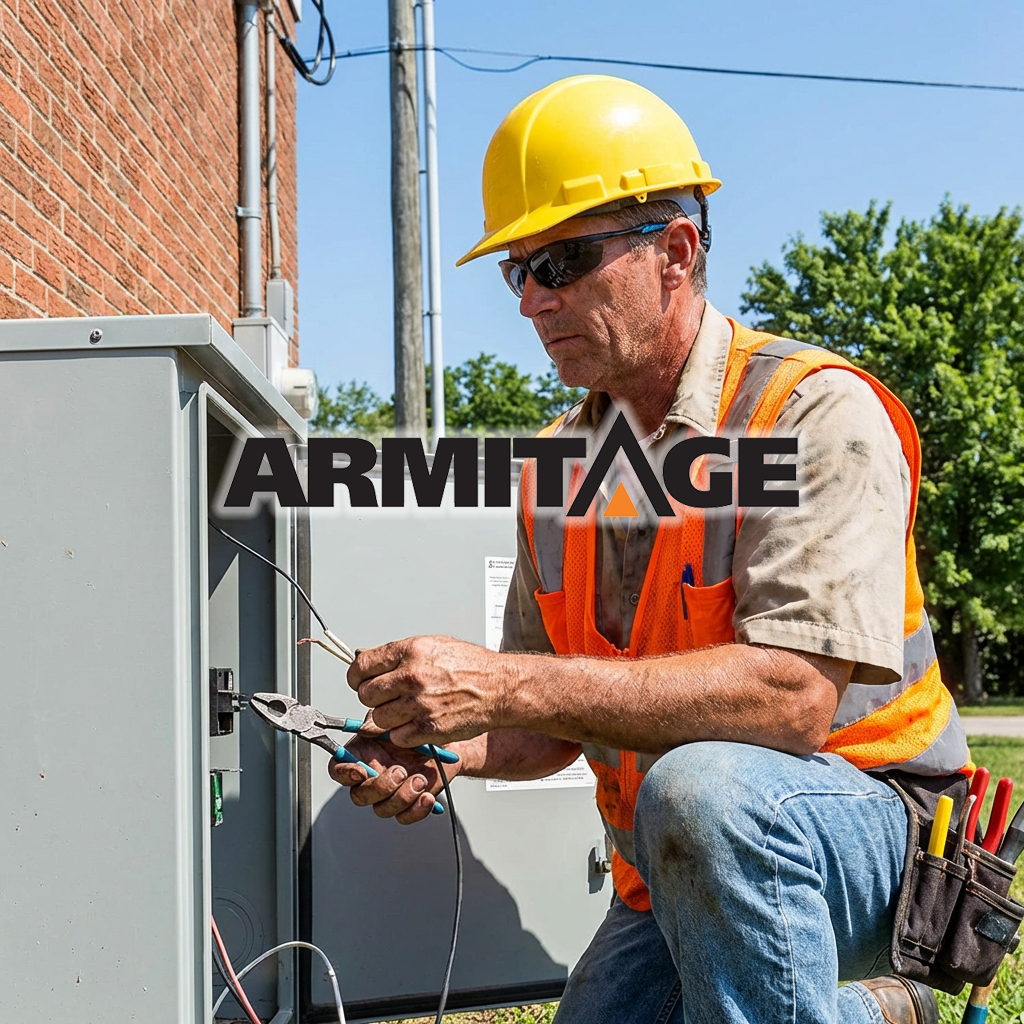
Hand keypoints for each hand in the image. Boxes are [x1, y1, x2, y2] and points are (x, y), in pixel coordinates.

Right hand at [328, 730, 462, 824]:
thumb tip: (367, 727)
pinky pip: (404, 817)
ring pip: (382, 809)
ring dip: (401, 797)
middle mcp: (372, 777)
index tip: (360, 772)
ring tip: (420, 779)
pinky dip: (416, 810)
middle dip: (380, 787)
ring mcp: (389, 794)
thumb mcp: (398, 720)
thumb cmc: (419, 731)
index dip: (344, 773)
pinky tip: (426, 797)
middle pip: (359, 796)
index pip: (339, 770)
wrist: (448, 746)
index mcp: (362, 755)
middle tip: (400, 772)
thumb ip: (380, 723)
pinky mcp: (407, 805)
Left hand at [347, 635, 513, 746]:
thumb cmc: (469, 665)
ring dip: (388, 718)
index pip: (362, 666)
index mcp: (410, 651)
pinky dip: (403, 734)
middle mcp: (413, 675)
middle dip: (374, 698)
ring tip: (406, 711)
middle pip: (366, 695)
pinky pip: (397, 737)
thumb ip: (397, 654)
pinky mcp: (429, 728)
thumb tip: (363, 657)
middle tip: (388, 698)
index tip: (360, 682)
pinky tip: (417, 723)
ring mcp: (420, 703)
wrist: (499, 687)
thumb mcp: (432, 645)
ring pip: (378, 719)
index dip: (357, 677)